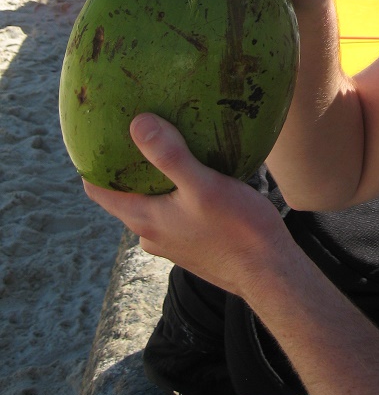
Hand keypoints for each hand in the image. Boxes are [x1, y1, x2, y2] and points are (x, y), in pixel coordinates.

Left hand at [83, 113, 290, 299]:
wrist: (270, 271)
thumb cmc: (237, 230)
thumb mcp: (203, 185)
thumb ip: (170, 155)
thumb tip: (138, 122)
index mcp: (143, 220)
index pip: (98, 189)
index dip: (92, 162)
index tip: (99, 133)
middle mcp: (151, 233)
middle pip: (126, 194)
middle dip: (130, 165)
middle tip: (143, 129)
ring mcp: (172, 241)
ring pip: (153, 202)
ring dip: (159, 178)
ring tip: (175, 146)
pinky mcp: (193, 244)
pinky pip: (176, 211)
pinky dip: (180, 191)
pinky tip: (203, 173)